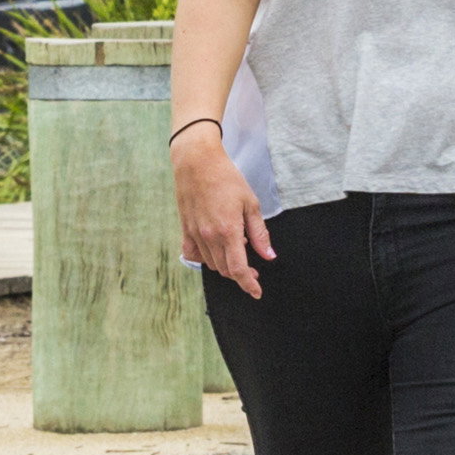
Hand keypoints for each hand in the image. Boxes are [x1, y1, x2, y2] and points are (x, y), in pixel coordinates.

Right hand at [175, 129, 274, 294]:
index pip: (238, 270)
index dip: (249, 284)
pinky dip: (205, 258)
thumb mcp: (251, 203)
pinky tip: (214, 250)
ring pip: (211, 264)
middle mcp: (209, 237)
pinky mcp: (185, 229)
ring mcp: (195, 234)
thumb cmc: (226, 178)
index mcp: (228, 231)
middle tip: (253, 269)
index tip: (256, 292)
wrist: (197, 162)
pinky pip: (193, 254)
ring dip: (225, 264)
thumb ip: (259, 233)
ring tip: (236, 250)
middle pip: (225, 270)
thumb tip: (269, 256)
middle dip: (241, 274)